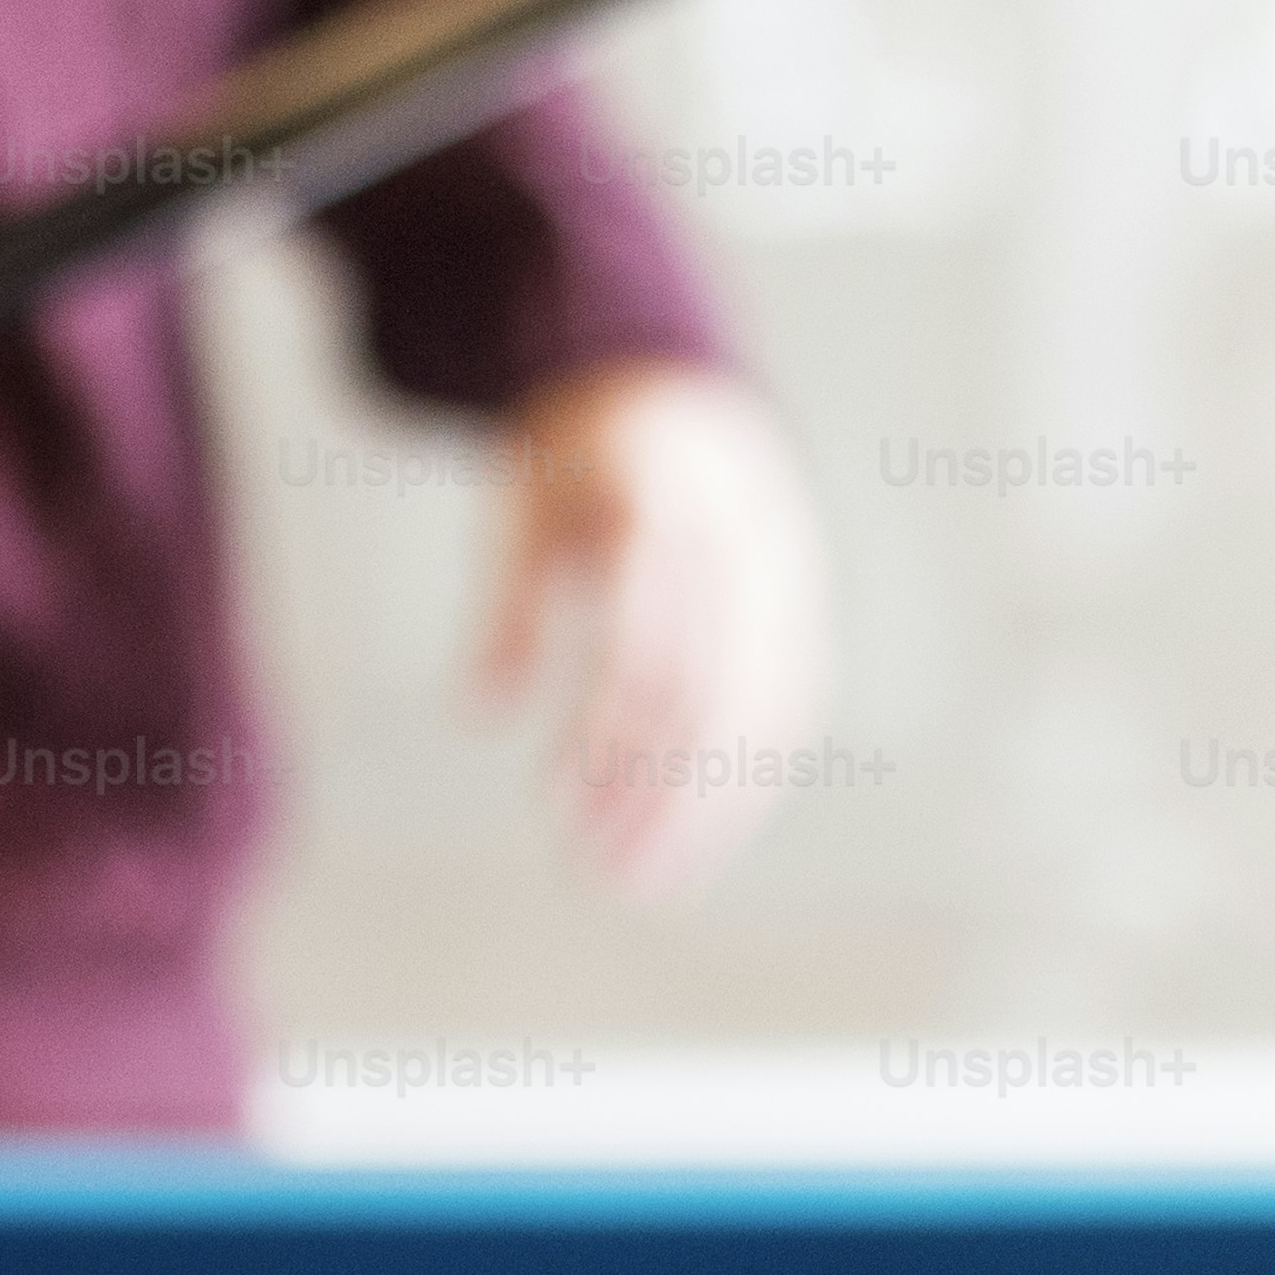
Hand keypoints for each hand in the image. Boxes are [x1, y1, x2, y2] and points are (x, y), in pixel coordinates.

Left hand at [478, 359, 834, 899]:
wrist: (682, 391)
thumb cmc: (582, 458)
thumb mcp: (524, 507)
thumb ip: (506, 603)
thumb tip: (475, 713)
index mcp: (663, 503)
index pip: (644, 641)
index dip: (604, 731)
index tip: (555, 801)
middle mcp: (737, 542)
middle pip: (703, 692)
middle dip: (651, 795)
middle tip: (590, 876)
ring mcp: (781, 579)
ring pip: (750, 713)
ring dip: (696, 811)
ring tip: (634, 883)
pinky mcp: (799, 612)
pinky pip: (783, 711)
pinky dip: (742, 783)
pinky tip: (690, 846)